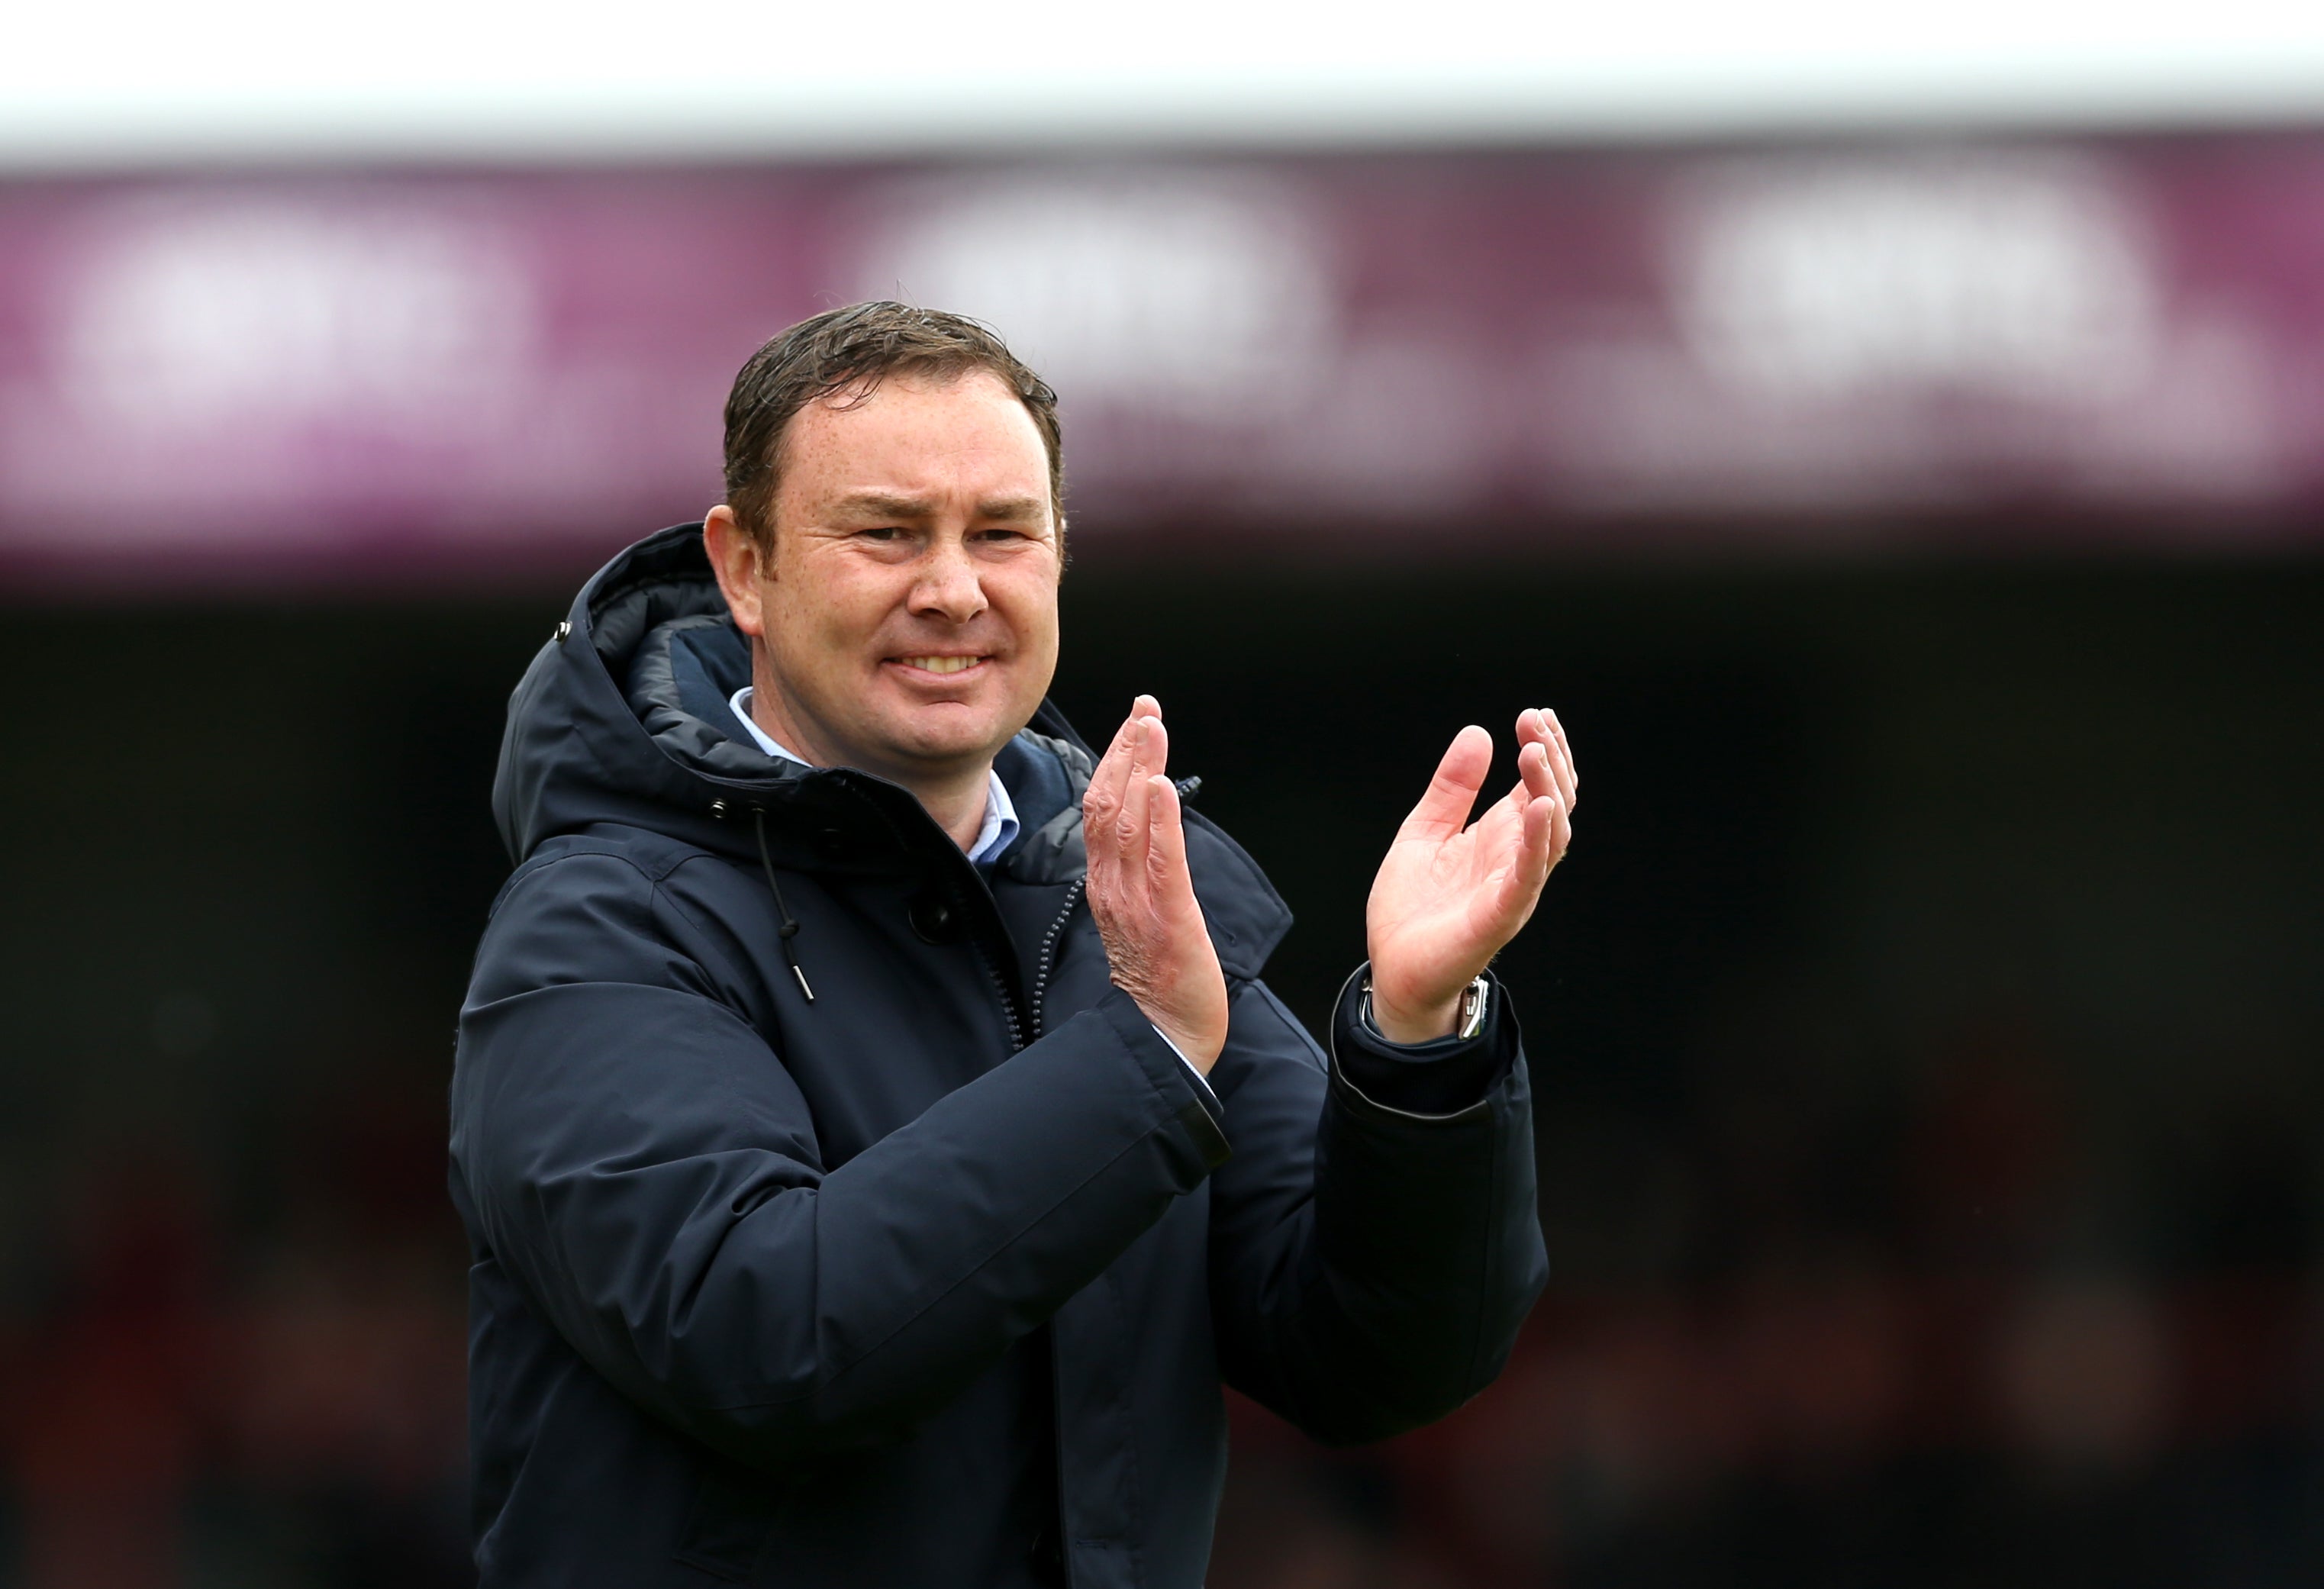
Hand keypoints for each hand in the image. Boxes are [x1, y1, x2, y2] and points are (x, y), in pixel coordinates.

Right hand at [1082, 697, 1230, 1070]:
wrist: (1162, 1040)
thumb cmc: (1158, 981)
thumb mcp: (1139, 915)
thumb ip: (1138, 872)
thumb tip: (1149, 829)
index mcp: (1106, 883)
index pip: (1101, 808)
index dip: (1114, 760)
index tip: (1133, 721)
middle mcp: (1113, 886)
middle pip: (1108, 804)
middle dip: (1126, 750)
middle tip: (1145, 707)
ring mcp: (1136, 903)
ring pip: (1129, 823)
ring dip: (1141, 769)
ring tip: (1152, 727)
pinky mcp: (1168, 920)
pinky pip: (1161, 863)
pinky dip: (1160, 822)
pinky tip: (1163, 787)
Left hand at [1365, 708, 1576, 1042]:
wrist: (1394, 970)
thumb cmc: (1412, 909)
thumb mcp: (1424, 831)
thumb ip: (1452, 787)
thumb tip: (1478, 733)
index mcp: (1499, 837)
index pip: (1539, 786)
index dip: (1544, 749)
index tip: (1534, 714)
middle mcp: (1515, 860)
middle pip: (1554, 804)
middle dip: (1551, 761)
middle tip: (1535, 722)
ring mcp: (1512, 888)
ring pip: (1550, 836)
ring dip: (1549, 791)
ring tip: (1536, 752)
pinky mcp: (1498, 915)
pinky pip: (1527, 876)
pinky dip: (1535, 842)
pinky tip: (1537, 808)